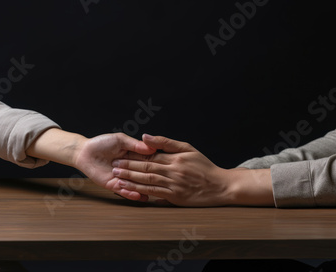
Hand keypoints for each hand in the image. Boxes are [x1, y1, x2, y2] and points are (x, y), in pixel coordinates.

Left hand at [73, 133, 155, 200]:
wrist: (85, 152)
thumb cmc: (102, 143)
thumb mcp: (120, 140)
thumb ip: (135, 144)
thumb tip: (152, 147)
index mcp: (134, 156)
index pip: (147, 161)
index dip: (156, 164)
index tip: (166, 168)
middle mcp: (130, 168)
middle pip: (142, 175)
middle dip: (150, 178)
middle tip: (161, 182)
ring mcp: (123, 178)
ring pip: (135, 185)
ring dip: (142, 189)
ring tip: (151, 192)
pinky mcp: (114, 185)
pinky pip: (124, 191)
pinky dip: (131, 194)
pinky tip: (138, 195)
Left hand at [111, 134, 273, 206]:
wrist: (221, 186)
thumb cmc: (204, 166)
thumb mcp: (188, 148)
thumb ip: (166, 142)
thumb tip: (146, 136)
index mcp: (174, 158)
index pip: (150, 156)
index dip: (134, 156)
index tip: (120, 154)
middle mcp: (173, 171)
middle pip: (146, 168)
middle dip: (128, 166)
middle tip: (114, 164)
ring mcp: (173, 185)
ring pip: (148, 181)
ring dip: (131, 179)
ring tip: (117, 177)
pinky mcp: (175, 197)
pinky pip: (155, 195)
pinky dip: (141, 192)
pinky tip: (130, 191)